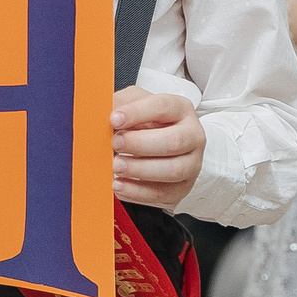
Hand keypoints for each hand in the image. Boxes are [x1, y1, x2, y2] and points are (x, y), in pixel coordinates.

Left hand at [111, 87, 203, 207]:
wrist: (155, 142)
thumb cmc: (145, 121)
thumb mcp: (133, 103)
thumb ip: (120, 104)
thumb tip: (103, 114)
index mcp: (180, 109)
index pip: (163, 107)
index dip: (137, 113)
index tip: (114, 119)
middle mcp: (192, 135)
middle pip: (174, 141)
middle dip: (140, 144)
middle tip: (116, 144)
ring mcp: (191, 163)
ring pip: (173, 170)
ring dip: (140, 170)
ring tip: (116, 166)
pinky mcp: (183, 186)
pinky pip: (164, 194)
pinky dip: (138, 192)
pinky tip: (120, 184)